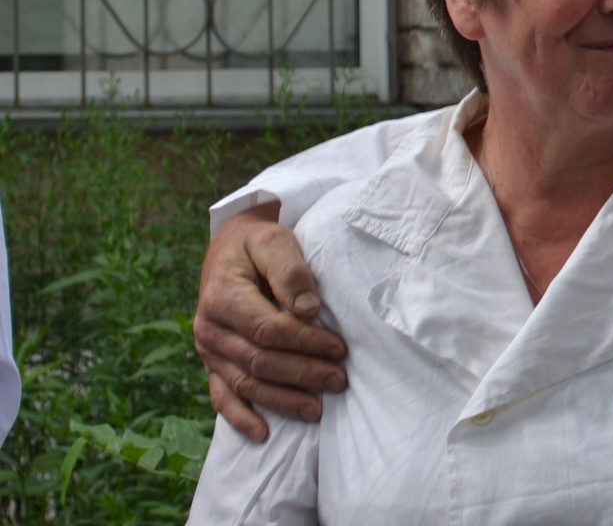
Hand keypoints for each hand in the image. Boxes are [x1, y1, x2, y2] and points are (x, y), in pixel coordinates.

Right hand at [193, 203, 347, 441]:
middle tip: (340, 381)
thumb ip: (290, 270)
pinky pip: (222, 396)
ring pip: (246, 383)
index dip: (305, 343)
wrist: (230, 248)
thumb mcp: (274, 241)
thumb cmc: (258, 244)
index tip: (340, 349)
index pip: (268, 330)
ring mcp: (208, 350)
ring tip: (318, 410)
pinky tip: (263, 434)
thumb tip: (308, 309)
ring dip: (283, 400)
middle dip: (303, 374)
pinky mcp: (212, 363)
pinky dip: (241, 417)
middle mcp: (210, 328)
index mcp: (222, 297)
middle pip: (260, 361)